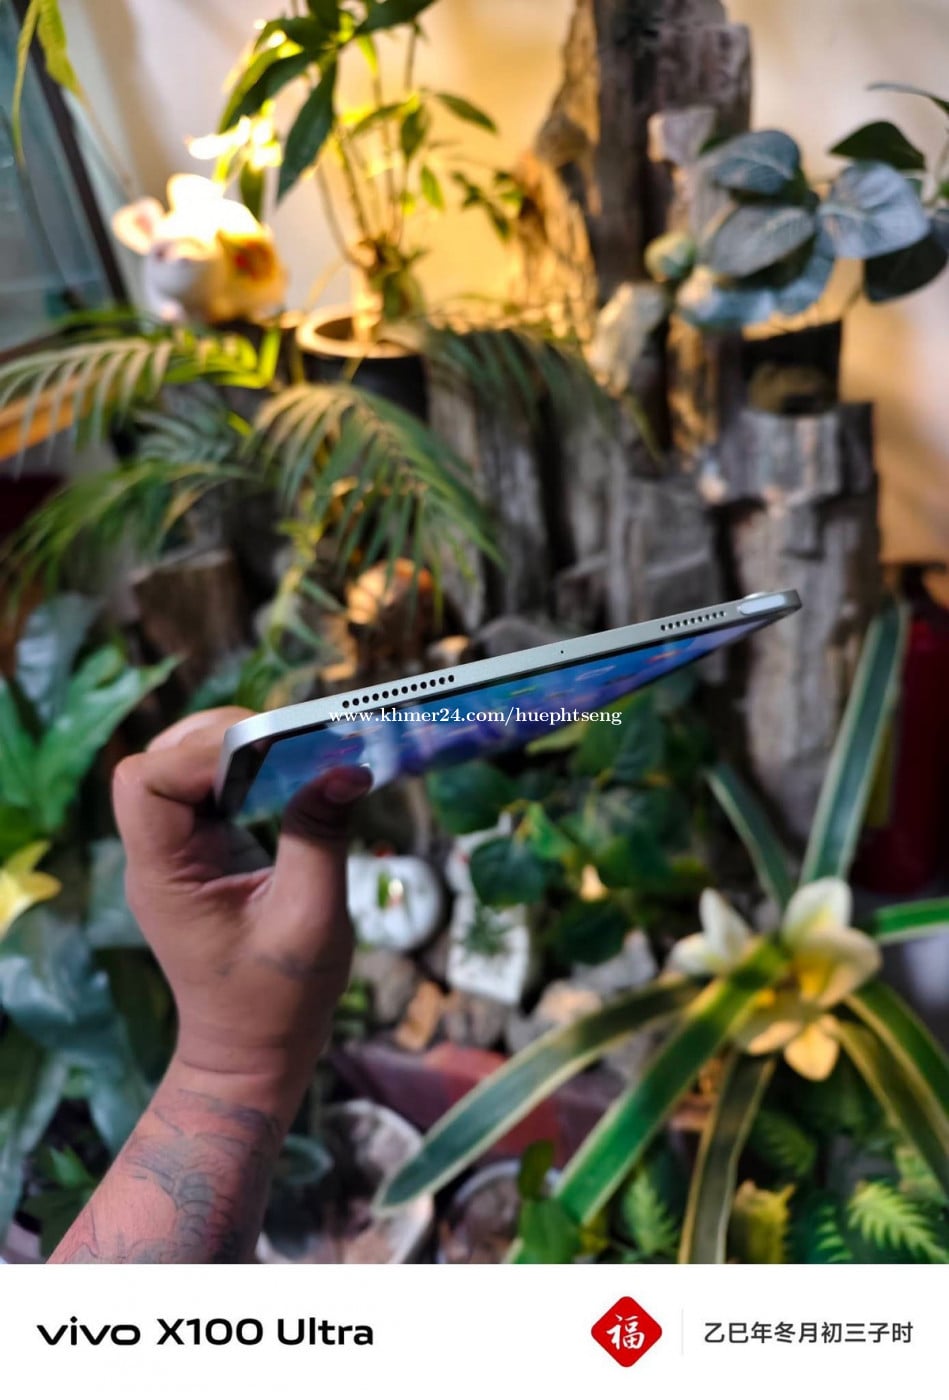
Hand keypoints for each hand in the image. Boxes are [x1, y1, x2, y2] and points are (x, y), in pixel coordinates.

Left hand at [112, 708, 370, 1120]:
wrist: (255, 1052)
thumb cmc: (280, 1000)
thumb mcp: (312, 918)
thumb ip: (321, 837)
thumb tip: (347, 767)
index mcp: (164, 874)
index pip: (149, 782)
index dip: (202, 754)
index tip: (269, 756)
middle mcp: (157, 856)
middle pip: (158, 761)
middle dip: (221, 739)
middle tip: (286, 746)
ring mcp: (175, 854)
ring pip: (180, 767)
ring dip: (233, 750)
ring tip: (289, 757)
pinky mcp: (200, 853)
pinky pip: (206, 790)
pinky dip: (243, 772)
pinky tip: (284, 778)